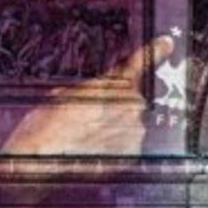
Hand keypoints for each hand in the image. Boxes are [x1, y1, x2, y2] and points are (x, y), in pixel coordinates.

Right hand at [2, 34, 174, 155]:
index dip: (154, 51)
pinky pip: (128, 145)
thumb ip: (88, 90)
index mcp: (111, 84)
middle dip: (114, 109)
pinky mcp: (133, 153)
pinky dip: (114, 147)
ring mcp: (134, 131)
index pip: (138, 63)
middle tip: (87, 123)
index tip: (166, 43)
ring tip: (84, 141)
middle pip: (131, 101)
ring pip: (130, 124)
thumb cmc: (43, 130)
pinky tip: (93, 152)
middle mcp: (130, 106)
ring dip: (113, 130)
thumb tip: (94, 93)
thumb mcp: (60, 97)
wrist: (41, 165)